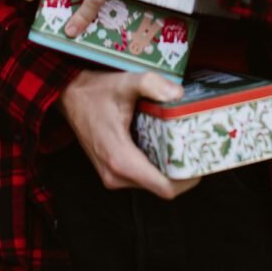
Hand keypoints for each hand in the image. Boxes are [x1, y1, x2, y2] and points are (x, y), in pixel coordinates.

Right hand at [58, 68, 199, 198]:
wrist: (69, 96)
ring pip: (152, 182)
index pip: (164, 187)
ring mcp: (112, 176)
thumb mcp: (125, 82)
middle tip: (199, 149)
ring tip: (185, 145)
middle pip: (161, 187)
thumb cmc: (96, 91)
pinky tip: (166, 144)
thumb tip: (179, 94)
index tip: (202, 162)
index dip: (188, 180)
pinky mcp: (112, 172)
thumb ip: (152, 85)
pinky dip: (156, 164)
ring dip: (169, 168)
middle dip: (182, 171)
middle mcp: (116, 175)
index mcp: (121, 159)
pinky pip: (141, 176)